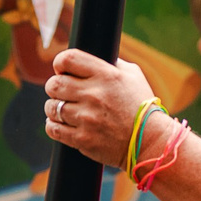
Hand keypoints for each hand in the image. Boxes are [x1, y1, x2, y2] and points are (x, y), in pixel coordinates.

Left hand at [42, 47, 160, 172]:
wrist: (149, 141)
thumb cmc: (142, 107)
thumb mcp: (133, 76)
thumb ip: (111, 64)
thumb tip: (90, 59)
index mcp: (106, 75)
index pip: (68, 59)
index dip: (60, 63)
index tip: (61, 69)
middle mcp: (94, 95)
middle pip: (54, 84)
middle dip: (54, 86)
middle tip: (62, 92)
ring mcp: (87, 118)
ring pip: (52, 107)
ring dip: (54, 108)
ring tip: (63, 109)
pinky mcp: (82, 139)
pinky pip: (53, 129)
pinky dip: (53, 125)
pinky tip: (60, 124)